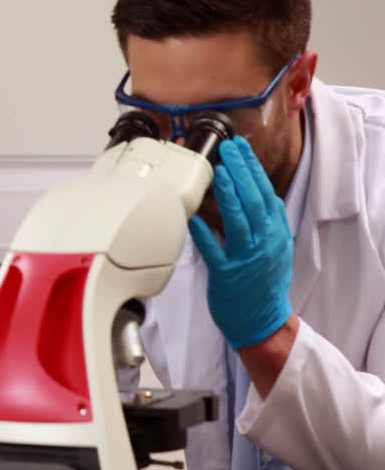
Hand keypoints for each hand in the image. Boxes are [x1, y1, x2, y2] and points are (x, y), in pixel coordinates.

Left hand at [188, 136, 293, 348]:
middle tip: (228, 149)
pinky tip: (193, 217)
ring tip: (218, 171)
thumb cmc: (263, 284)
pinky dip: (204, 233)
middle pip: (255, 200)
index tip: (241, 148)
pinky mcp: (227, 275)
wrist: (263, 321)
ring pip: (239, 220)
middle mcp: (264, 243)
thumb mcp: (273, 248)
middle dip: (242, 171)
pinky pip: (214, 250)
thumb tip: (250, 194)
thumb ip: (263, 222)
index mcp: (275, 234)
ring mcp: (246, 258)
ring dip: (229, 193)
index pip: (266, 193)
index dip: (253, 169)